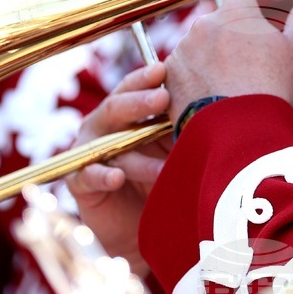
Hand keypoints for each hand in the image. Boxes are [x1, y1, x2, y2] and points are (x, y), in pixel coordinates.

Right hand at [66, 63, 170, 276]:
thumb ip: (178, 126)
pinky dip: (103, 176)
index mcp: (125, 112)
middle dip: (140, 102)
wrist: (141, 224)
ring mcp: (89, 153)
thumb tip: (212, 104)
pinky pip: (89, 176)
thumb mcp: (171, 148)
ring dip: (137, 154)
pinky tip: (117, 178)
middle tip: (163, 98)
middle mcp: (104, 127)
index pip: (132, 87)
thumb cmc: (159, 177)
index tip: (164, 69)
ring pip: (109, 145)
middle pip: (116, 108)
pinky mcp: (80, 183)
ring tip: (163, 164)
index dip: (145, 78)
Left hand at [164, 0, 292, 120]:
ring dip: (214, 54)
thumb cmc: (274, 92)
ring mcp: (183, 50)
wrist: (241, 137)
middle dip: (234, 32)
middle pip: (220, 18)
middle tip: (252, 55)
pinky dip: (196, 76)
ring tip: (235, 82)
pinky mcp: (170, 76)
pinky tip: (215, 93)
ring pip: (200, 43)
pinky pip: (183, 67)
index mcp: (236, 13)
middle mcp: (204, 24)